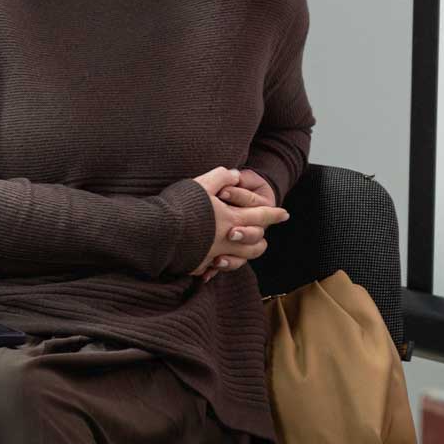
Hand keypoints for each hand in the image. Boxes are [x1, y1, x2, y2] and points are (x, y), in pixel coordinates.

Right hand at [190, 167, 288, 281]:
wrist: (158, 230)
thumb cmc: (182, 205)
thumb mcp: (202, 184)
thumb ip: (221, 177)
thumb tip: (235, 174)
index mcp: (231, 218)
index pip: (260, 217)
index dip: (273, 214)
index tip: (284, 214)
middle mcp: (227, 240)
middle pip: (255, 245)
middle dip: (261, 240)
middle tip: (263, 237)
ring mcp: (212, 255)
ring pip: (239, 261)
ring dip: (244, 257)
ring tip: (242, 252)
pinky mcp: (197, 265)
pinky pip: (212, 270)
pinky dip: (215, 268)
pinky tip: (212, 266)